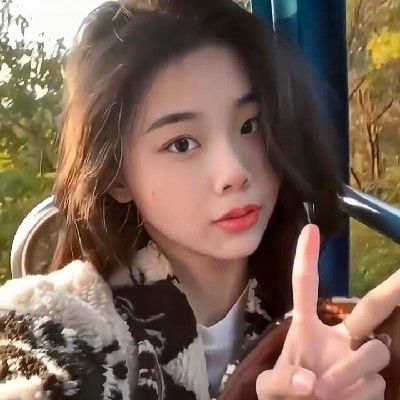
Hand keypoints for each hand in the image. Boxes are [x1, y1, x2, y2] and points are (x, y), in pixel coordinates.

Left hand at [256, 224, 397, 399]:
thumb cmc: (285, 394)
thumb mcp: (271, 389)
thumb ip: (283, 383)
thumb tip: (311, 384)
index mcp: (307, 327)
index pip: (306, 287)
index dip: (307, 259)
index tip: (311, 229)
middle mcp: (340, 337)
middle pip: (370, 308)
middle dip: (392, 289)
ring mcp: (359, 358)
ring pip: (375, 352)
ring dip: (351, 372)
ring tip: (326, 391)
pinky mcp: (374, 383)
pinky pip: (376, 384)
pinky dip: (357, 395)